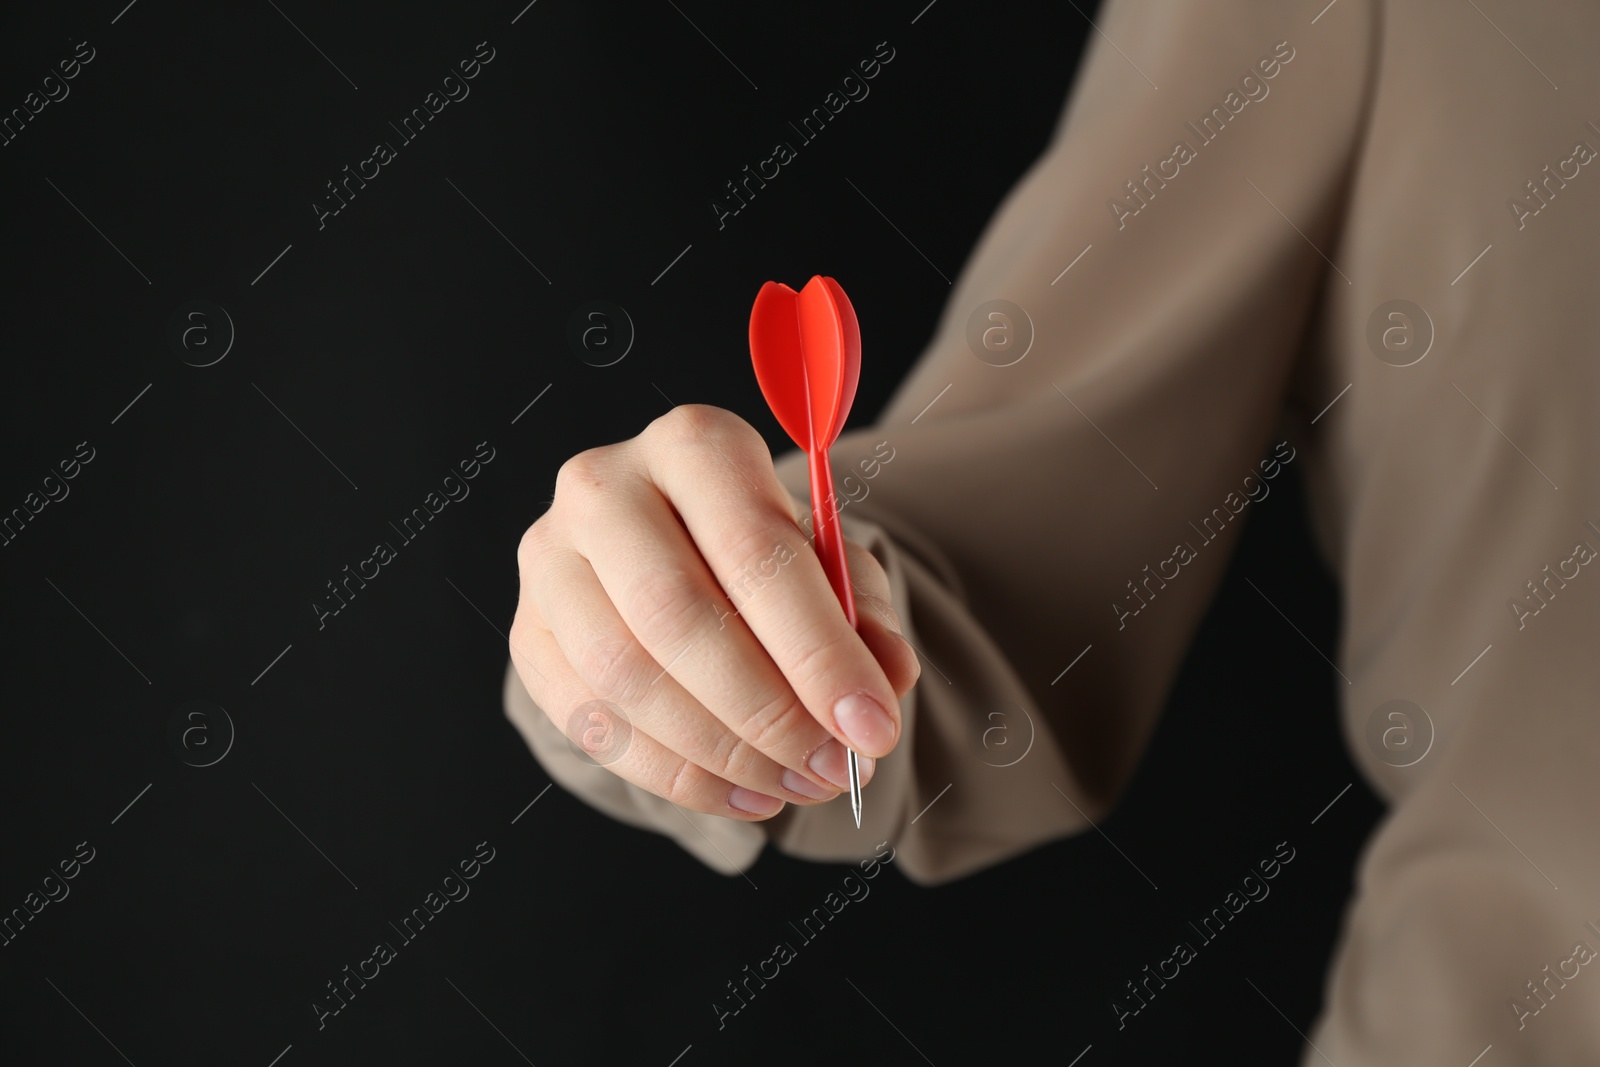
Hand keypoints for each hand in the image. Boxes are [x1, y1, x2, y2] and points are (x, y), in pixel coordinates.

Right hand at [507, 404, 919, 819]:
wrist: (679, 554)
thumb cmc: (761, 556)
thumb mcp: (830, 566)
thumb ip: (865, 616)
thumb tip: (888, 678)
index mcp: (694, 444)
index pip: (754, 548)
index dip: (818, 650)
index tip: (871, 726)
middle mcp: (605, 487)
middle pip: (676, 614)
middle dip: (768, 712)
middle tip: (834, 769)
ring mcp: (550, 560)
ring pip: (625, 677)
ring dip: (723, 753)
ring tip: (797, 785)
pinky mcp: (528, 633)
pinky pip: (592, 725)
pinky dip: (677, 777)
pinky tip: (744, 795)